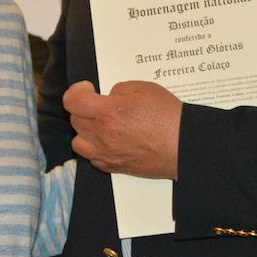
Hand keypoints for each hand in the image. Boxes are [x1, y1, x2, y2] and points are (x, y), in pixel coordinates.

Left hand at [63, 80, 181, 179]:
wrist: (184, 145)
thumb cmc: (168, 116)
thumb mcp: (143, 88)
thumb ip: (118, 89)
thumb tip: (108, 97)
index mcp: (106, 113)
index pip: (72, 101)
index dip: (76, 91)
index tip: (88, 88)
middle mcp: (102, 135)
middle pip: (74, 120)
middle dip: (83, 108)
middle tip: (99, 104)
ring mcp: (107, 154)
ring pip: (78, 142)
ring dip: (85, 130)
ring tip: (100, 124)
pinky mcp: (115, 167)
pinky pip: (93, 159)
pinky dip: (96, 149)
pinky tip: (109, 141)